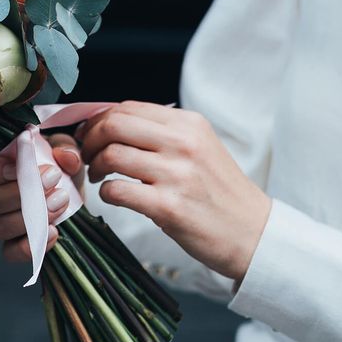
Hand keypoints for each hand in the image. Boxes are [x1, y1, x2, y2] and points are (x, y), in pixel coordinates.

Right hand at [0, 134, 84, 261]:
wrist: (71, 193)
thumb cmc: (58, 165)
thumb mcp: (63, 150)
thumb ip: (65, 148)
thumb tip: (66, 157)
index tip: (17, 167)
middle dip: (18, 193)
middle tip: (51, 180)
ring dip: (27, 218)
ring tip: (58, 202)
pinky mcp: (14, 244)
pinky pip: (10, 252)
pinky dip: (30, 246)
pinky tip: (53, 231)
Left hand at [78, 101, 270, 282]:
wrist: (254, 233)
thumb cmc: (218, 191)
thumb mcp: (198, 146)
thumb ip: (161, 132)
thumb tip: (110, 122)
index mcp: (188, 123)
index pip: (128, 107)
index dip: (99, 119)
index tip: (90, 133)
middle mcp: (183, 143)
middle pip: (114, 124)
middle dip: (91, 138)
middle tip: (87, 154)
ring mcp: (177, 174)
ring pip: (112, 155)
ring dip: (95, 165)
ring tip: (100, 176)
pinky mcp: (169, 206)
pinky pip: (118, 190)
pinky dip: (106, 192)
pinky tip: (113, 195)